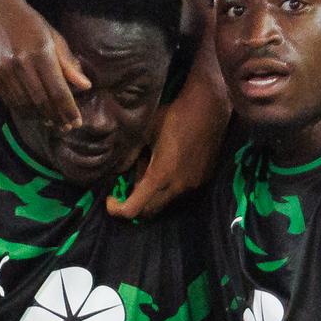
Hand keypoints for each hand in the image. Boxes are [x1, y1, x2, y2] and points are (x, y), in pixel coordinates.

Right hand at [0, 0, 88, 130]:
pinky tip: (34, 114)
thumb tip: (85, 86)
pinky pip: (10, 101)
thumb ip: (68, 63)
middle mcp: (21, 63)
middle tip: (66, 127)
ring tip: (52, 122)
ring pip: (25, 105)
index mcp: (40, 52)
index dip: (68, 110)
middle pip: (42, 101)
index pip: (58, 91)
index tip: (77, 122)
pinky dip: (24, 111)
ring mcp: (4, 71)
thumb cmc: (29, 22)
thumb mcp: (52, 37)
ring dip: (40, 117)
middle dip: (56, 117)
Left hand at [108, 44, 225, 219]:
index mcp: (160, 175)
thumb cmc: (173, 116)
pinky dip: (167, 187)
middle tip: (129, 183)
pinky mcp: (202, 180)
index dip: (117, 210)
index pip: (134, 209)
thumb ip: (129, 156)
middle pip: (149, 211)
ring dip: (152, 194)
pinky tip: (168, 165)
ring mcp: (192, 185)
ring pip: (165, 202)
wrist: (209, 108)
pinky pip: (179, 192)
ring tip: (150, 167)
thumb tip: (117, 171)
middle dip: (135, 202)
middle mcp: (177, 187)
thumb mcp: (144, 133)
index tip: (111, 200)